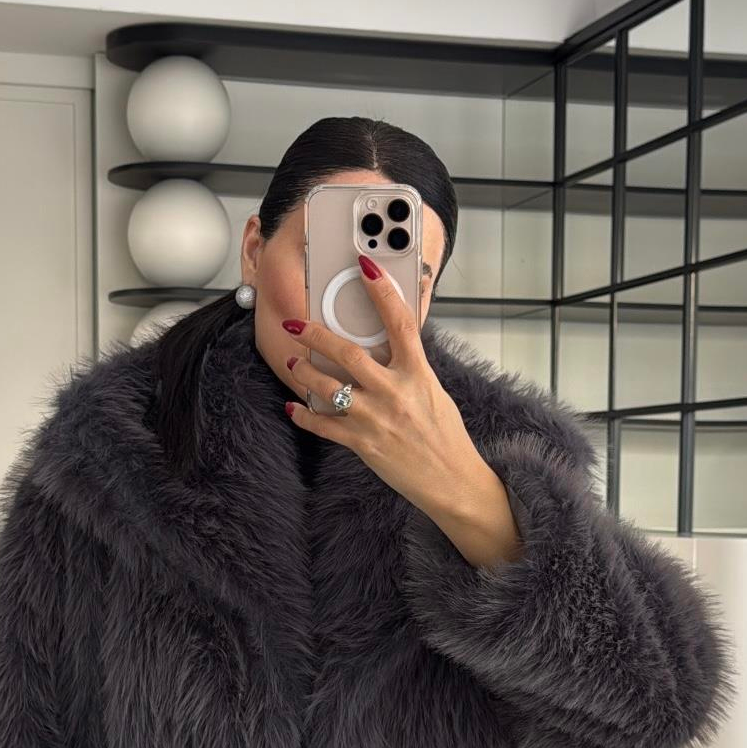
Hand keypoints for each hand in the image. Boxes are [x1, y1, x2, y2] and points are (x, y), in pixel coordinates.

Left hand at [282, 257, 524, 566]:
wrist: (453, 481)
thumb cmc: (445, 435)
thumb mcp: (434, 391)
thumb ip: (410, 366)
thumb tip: (391, 340)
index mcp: (418, 373)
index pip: (400, 322)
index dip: (383, 291)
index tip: (366, 266)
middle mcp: (395, 392)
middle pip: (348, 353)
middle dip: (316, 335)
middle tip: (296, 323)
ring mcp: (376, 419)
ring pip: (328, 387)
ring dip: (303, 371)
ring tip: (292, 361)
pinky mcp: (363, 444)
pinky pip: (324, 425)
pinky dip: (304, 415)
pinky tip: (294, 406)